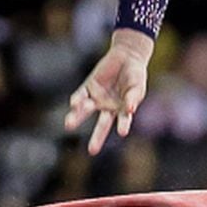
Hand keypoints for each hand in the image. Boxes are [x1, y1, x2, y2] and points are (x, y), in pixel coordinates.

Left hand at [65, 29, 152, 155]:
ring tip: (69, 124)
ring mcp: (97, 98)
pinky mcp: (89, 87)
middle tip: (92, 151)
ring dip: (77, 117)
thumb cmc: (135, 74)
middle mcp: (108, 108)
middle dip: (97, 138)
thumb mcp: (138, 85)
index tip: (123, 132)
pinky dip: (77, 100)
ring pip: (86, 111)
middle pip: (102, 125)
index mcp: (122, 110)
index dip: (123, 125)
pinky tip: (74, 104)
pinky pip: (81, 95)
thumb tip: (130, 110)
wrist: (126, 55)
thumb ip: (134, 97)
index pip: (123, 121)